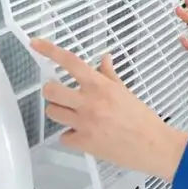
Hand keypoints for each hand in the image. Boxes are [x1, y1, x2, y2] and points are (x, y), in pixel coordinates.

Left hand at [30, 39, 187, 181]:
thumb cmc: (142, 118)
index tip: (35, 43)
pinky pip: (63, 136)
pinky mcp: (83, 143)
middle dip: (51, 90)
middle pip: (51, 90)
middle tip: (59, 93)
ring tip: (72, 114)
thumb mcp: (125, 91)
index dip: (50, 50)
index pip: (70, 62)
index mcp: (100, 86)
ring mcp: (84, 123)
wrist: (152, 145)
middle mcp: (89, 102)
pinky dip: (70, 135)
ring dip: (59, 111)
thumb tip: (103, 59)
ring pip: (52, 112)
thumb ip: (109, 75)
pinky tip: (82, 134)